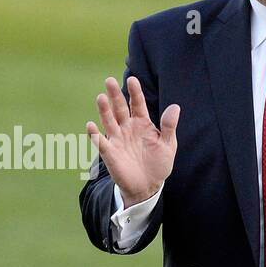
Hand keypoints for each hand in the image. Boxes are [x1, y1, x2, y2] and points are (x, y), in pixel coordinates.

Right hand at [85, 76, 179, 203]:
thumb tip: (175, 107)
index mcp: (142, 123)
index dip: (135, 92)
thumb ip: (169, 126)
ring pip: (109, 121)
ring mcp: (117, 139)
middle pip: (119, 108)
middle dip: (115, 95)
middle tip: (109, 80)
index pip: (137, 104)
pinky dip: (94, 134)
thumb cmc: (159, 164)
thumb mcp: (168, 145)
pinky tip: (90, 125)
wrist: (148, 187)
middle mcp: (127, 127)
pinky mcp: (110, 152)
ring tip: (101, 98)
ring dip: (104, 110)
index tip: (132, 79)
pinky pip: (100, 141)